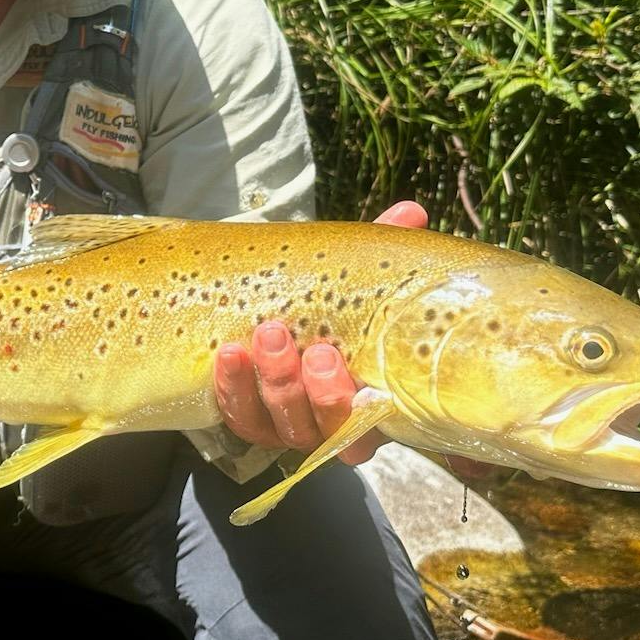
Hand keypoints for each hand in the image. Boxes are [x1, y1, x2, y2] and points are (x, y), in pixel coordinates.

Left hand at [213, 200, 428, 464]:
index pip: (364, 424)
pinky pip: (236, 412)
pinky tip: (229, 354)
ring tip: (268, 334)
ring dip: (274, 381)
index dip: (351, 403)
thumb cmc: (332, 303)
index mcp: (366, 400)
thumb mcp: (355, 277)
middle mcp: (325, 422)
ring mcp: (283, 423)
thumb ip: (382, 252)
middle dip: (314, 391)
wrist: (276, 308)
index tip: (340, 361)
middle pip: (319, 426)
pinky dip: (232, 385)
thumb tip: (411, 212)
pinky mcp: (246, 417)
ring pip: (276, 422)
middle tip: (313, 352)